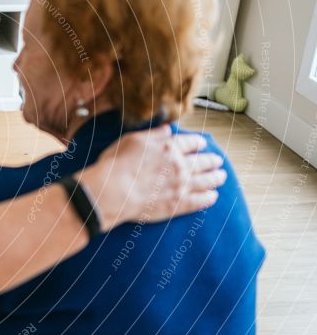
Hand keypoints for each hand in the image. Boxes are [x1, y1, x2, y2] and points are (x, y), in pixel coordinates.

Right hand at [77, 125, 226, 229]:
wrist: (114, 192)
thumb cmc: (117, 164)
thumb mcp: (132, 140)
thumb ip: (153, 135)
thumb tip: (167, 130)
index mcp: (169, 148)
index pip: (190, 143)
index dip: (198, 143)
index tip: (202, 144)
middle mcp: (180, 166)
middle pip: (202, 162)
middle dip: (212, 161)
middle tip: (218, 161)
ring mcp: (181, 186)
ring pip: (206, 181)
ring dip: (215, 178)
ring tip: (221, 177)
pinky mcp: (178, 205)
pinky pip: (199, 201)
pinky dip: (208, 198)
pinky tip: (213, 197)